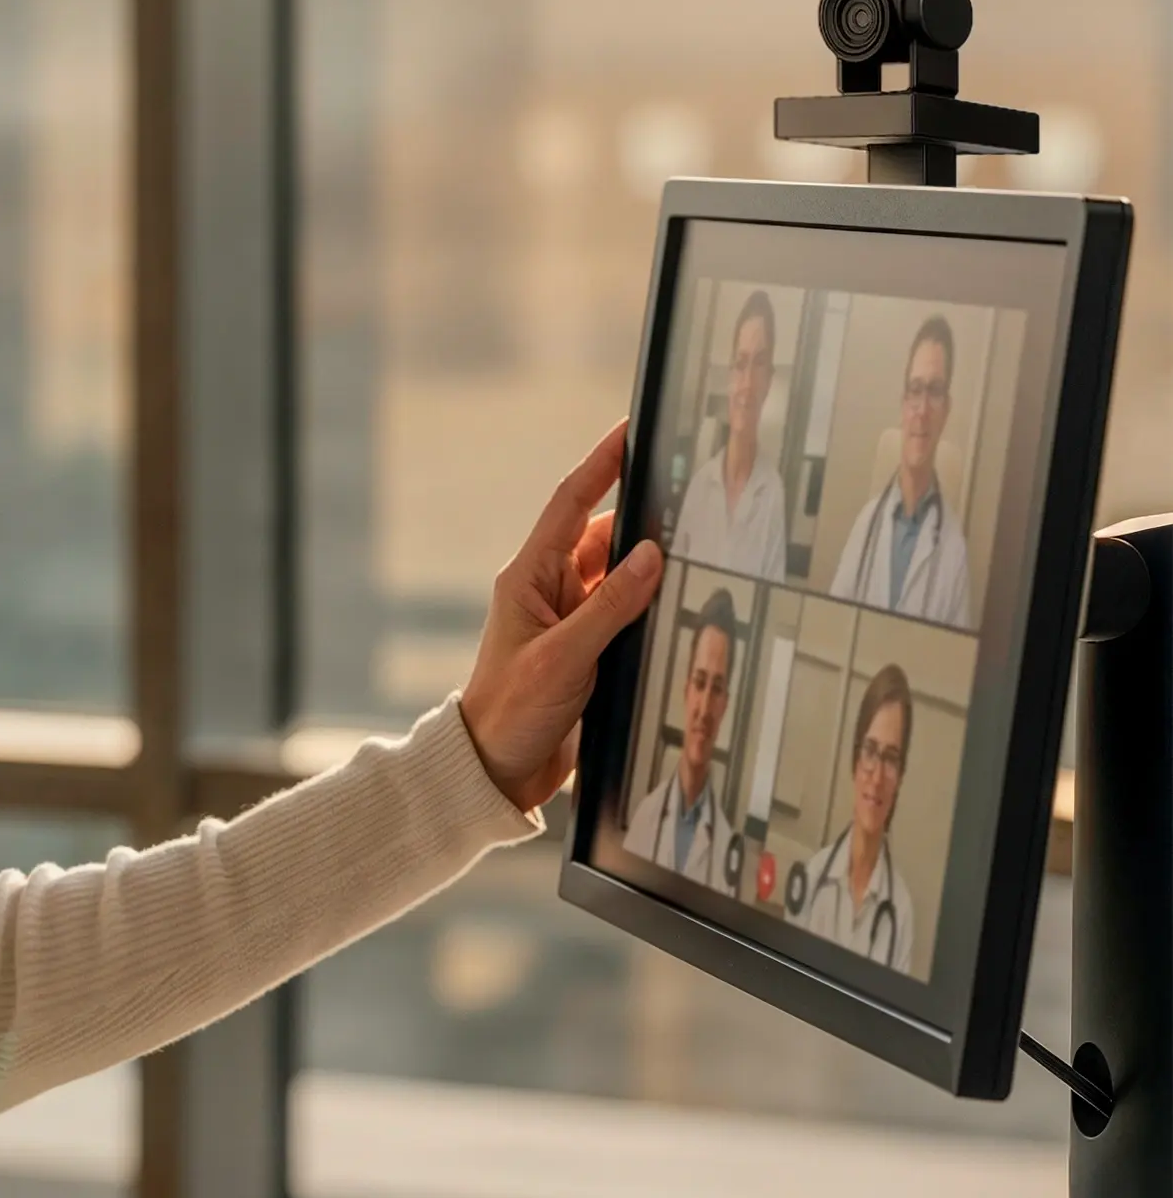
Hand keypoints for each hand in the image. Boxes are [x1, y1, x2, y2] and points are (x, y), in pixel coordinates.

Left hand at [458, 421, 663, 813]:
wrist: (495, 768)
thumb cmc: (511, 710)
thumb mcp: (564, 657)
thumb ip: (609, 606)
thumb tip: (650, 554)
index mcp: (529, 577)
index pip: (571, 504)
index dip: (602, 464)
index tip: (631, 429)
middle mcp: (549, 590)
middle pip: (604, 537)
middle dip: (644, 518)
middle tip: (693, 497)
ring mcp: (569, 619)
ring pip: (619, 576)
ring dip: (652, 568)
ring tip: (702, 548)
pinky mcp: (587, 648)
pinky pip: (625, 612)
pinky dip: (652, 605)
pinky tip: (684, 603)